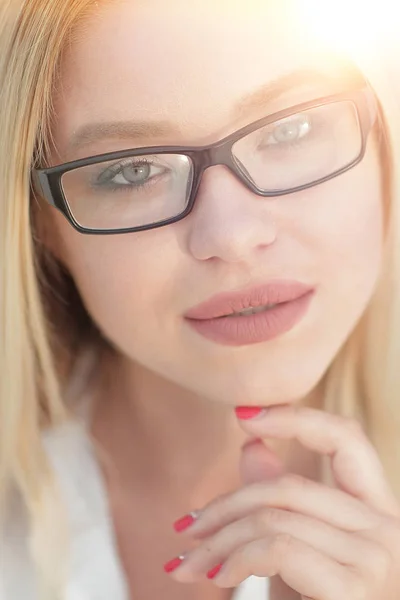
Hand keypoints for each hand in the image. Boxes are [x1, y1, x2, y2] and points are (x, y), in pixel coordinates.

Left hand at [164, 406, 399, 599]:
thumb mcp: (299, 562)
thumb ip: (280, 506)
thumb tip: (252, 446)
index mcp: (378, 513)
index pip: (347, 439)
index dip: (296, 416)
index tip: (242, 415)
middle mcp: (388, 529)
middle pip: (288, 486)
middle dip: (225, 505)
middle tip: (184, 530)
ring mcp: (379, 558)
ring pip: (274, 515)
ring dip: (218, 539)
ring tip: (185, 564)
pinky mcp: (358, 588)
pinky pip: (278, 547)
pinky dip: (235, 557)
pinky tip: (215, 577)